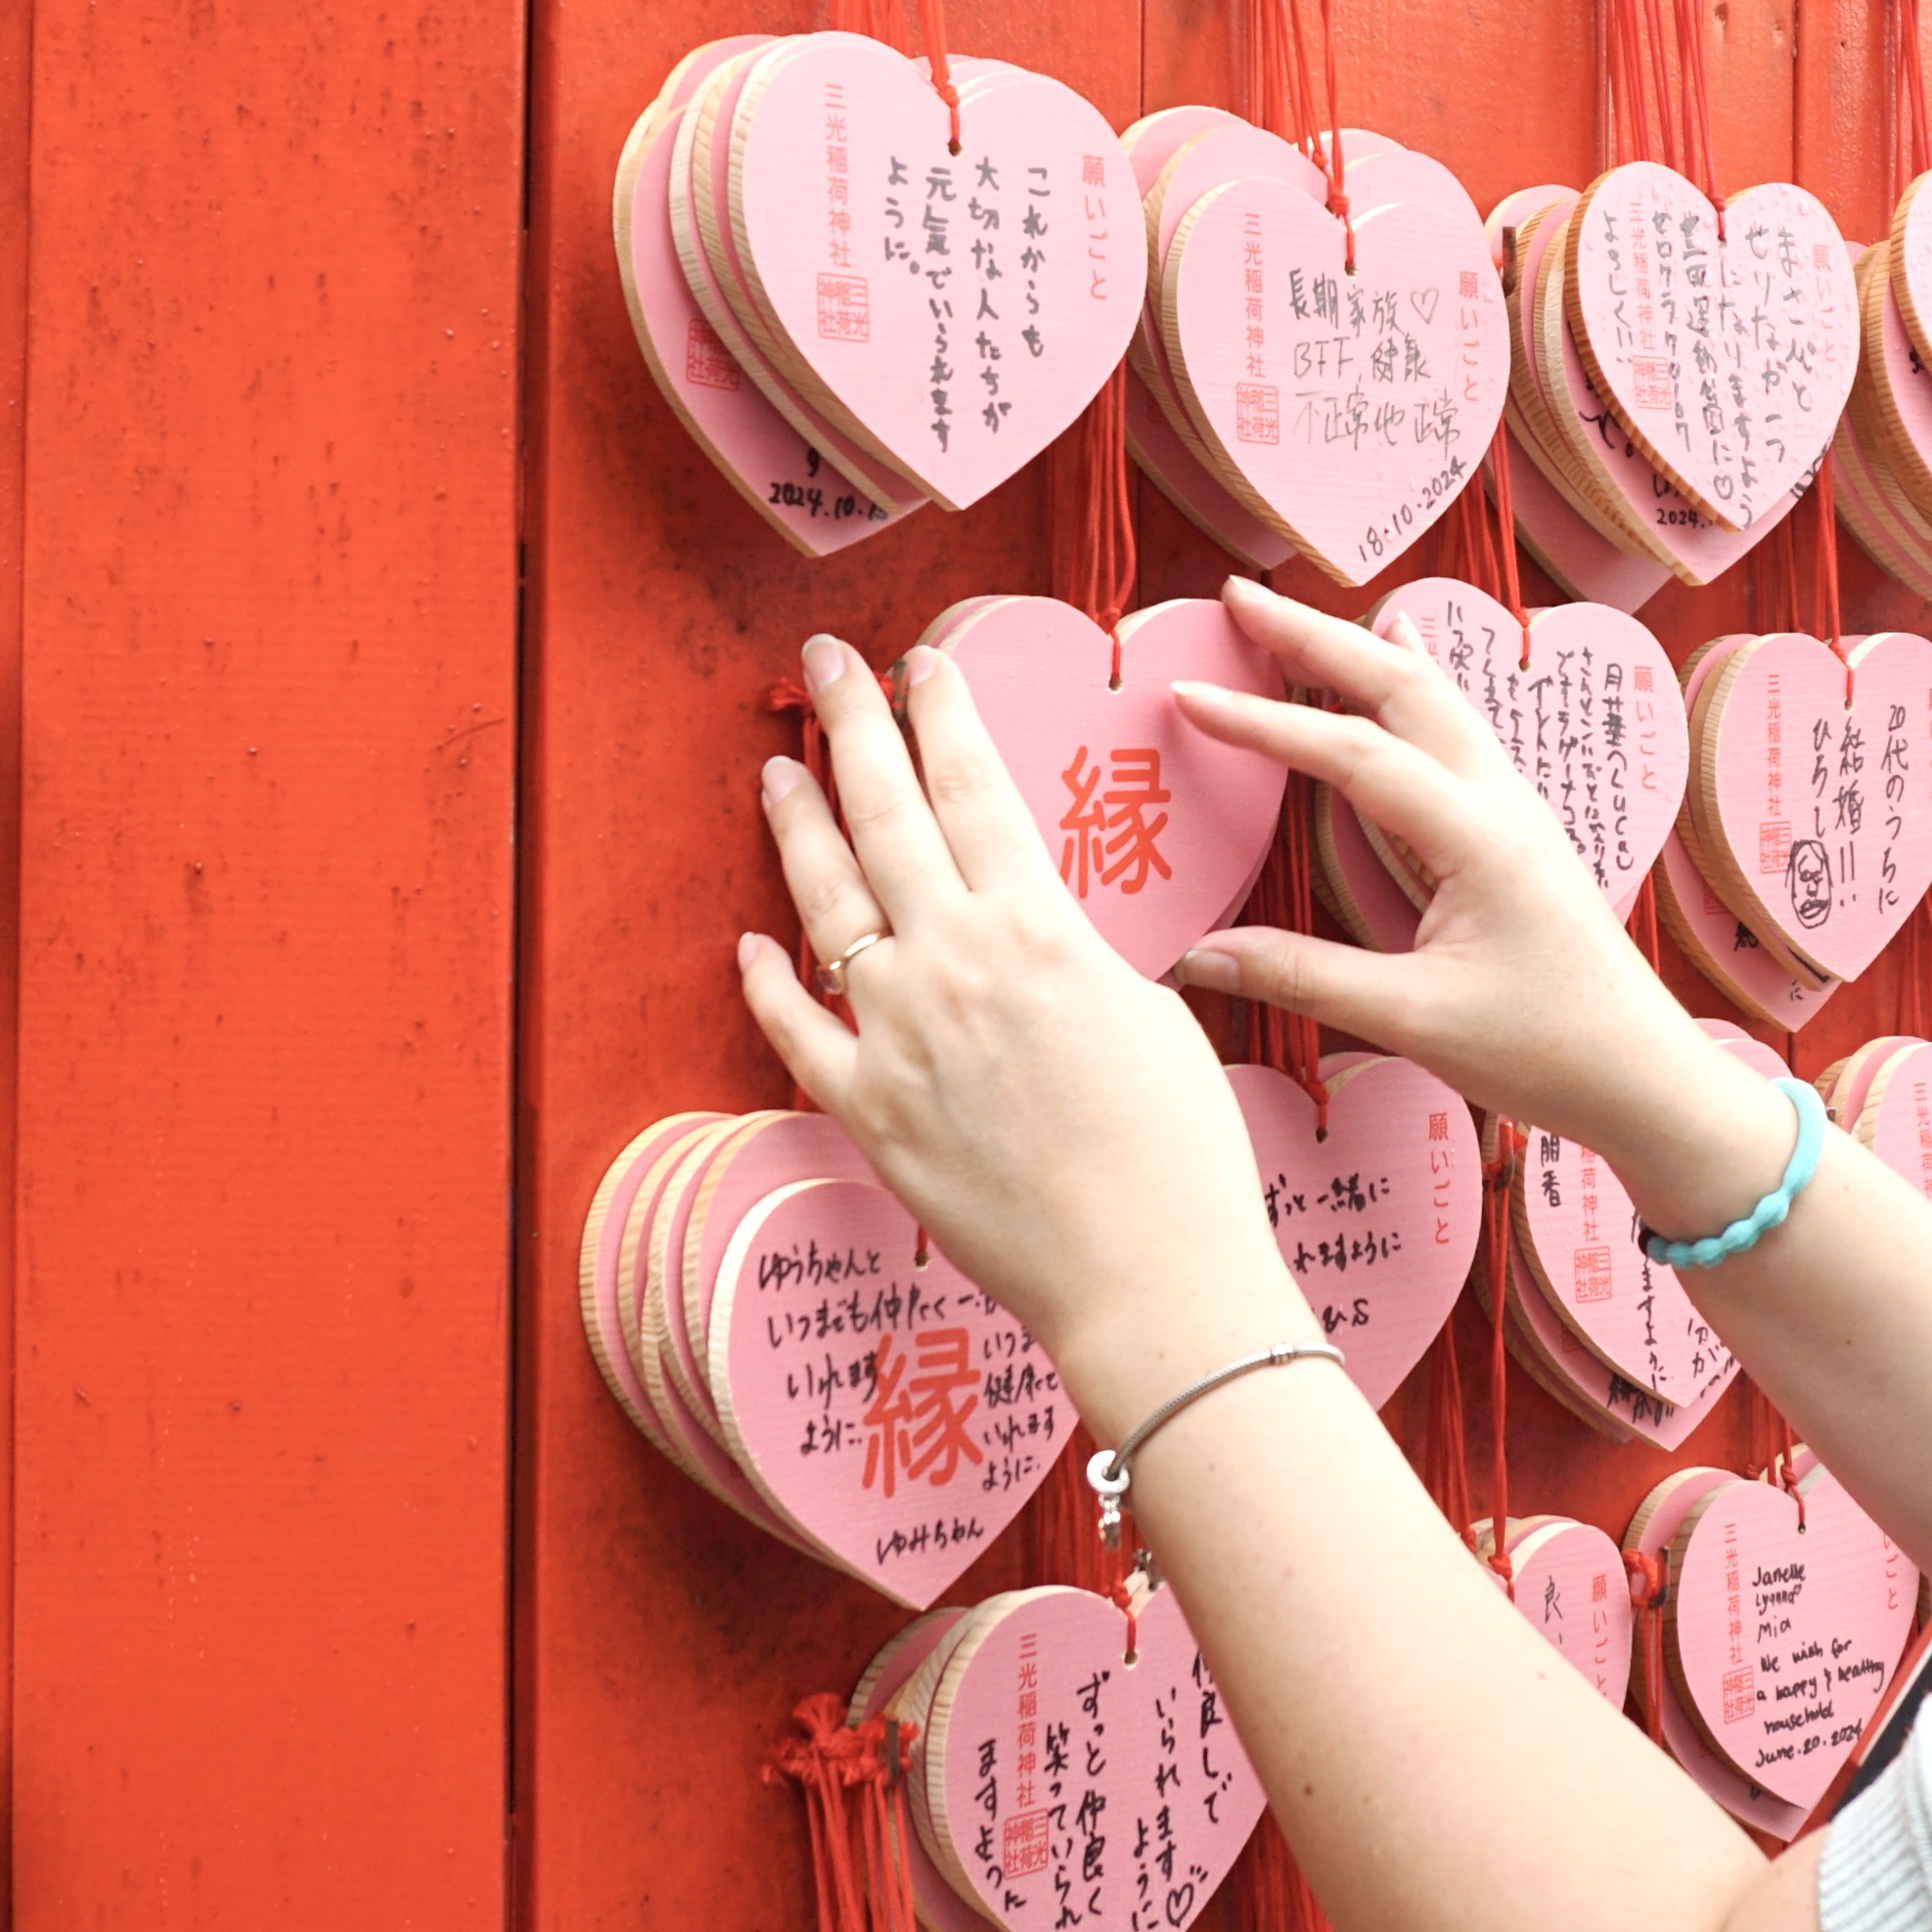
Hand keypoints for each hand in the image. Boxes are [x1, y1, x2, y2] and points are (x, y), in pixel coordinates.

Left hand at [737, 636, 1308, 1425]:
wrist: (1148, 1272)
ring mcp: (897, 1035)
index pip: (972, 783)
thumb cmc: (1180, 1151)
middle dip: (852, 722)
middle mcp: (954, 963)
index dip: (940, 709)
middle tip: (825, 662)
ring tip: (777, 770)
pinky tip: (751, 942)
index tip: (919, 659)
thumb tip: (1034, 934)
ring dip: (797, 825)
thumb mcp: (1150, 1008)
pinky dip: (766, 980)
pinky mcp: (866, 1111)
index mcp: (1038, 927)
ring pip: (825, 902)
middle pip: (886, 813)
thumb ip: (1074, 955)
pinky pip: (793, 1030)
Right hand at [1168, 581, 1784, 1223]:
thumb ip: (1304, 979)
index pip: (1354, 752)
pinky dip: (1410, 684)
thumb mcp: (1416, 1020)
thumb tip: (1195, 957)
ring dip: (1361, 649)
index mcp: (1477, 836)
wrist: (1646, 1075)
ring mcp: (1517, 808)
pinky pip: (1456, 730)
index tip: (1188, 693)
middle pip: (1402, 685)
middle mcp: (1502, 801)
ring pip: (1434, 696)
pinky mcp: (1518, 830)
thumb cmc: (1549, 1050)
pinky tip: (1403, 657)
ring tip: (1297, 616)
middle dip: (1315, 636)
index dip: (1264, 720)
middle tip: (1237, 596)